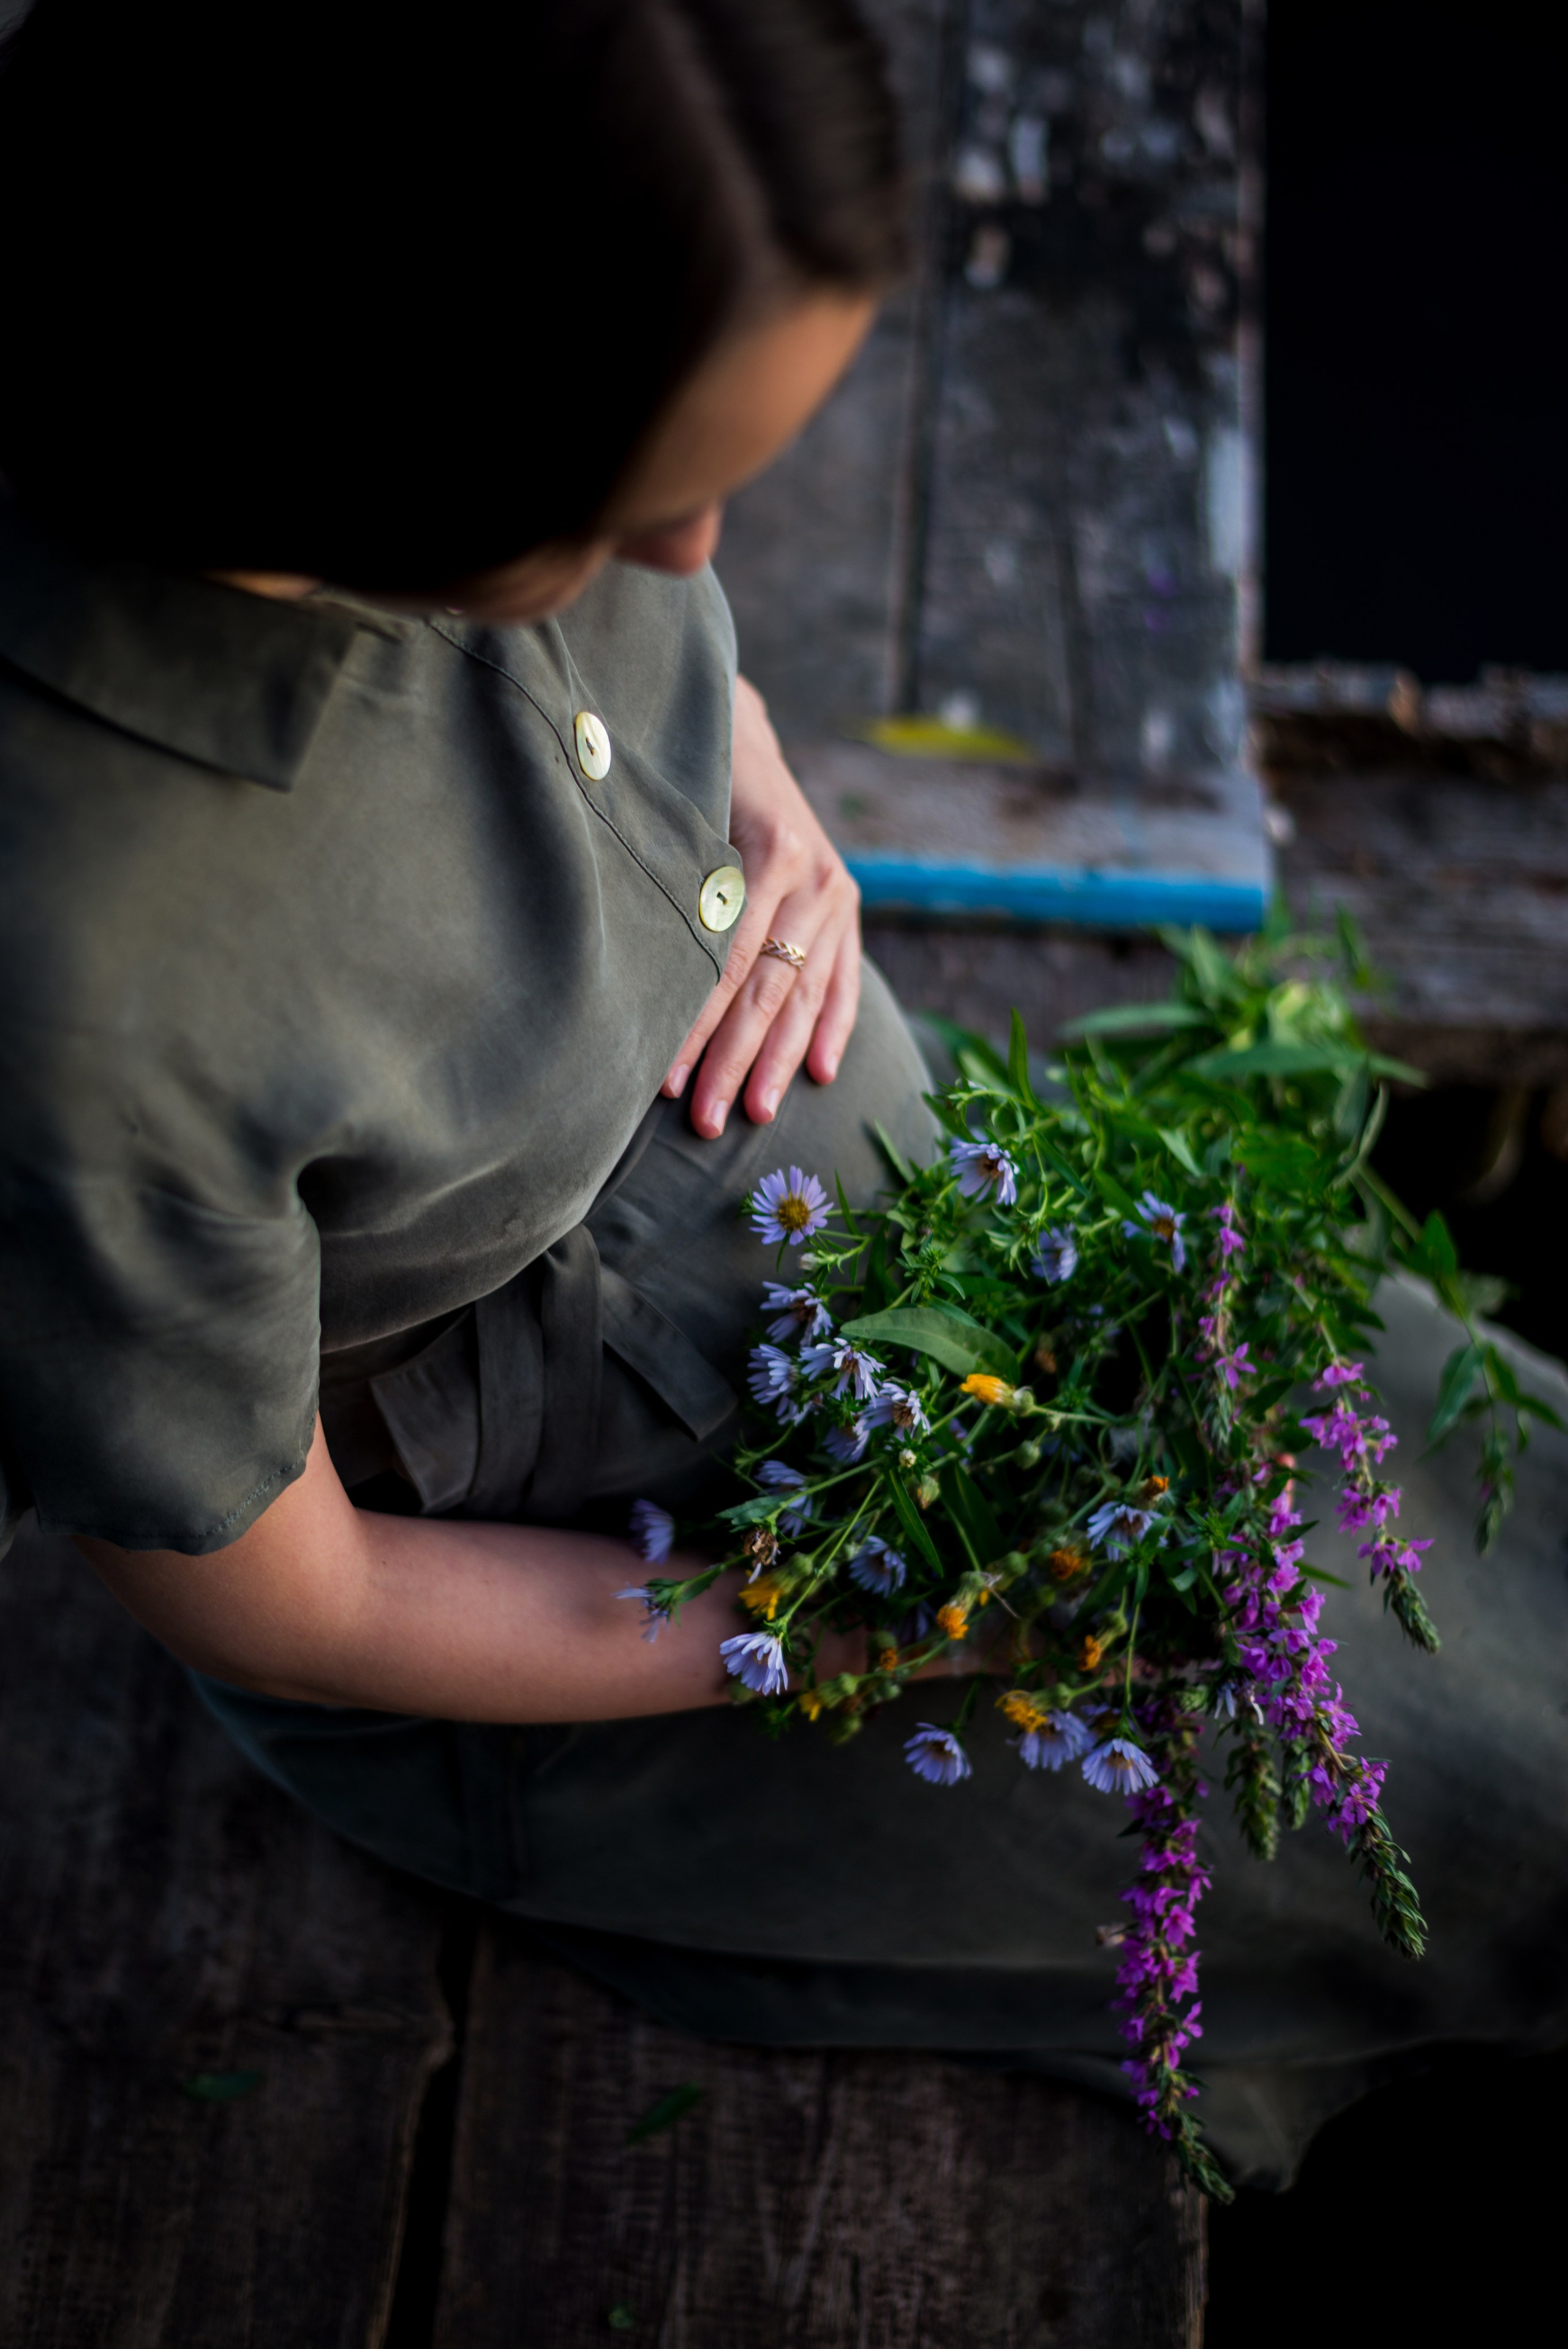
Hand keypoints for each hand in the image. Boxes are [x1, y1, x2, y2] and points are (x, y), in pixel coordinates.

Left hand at [665, 674, 860, 1137]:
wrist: (737, 729)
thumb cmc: (684, 780)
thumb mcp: (673, 821)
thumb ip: (668, 886)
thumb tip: (620, 974)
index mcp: (768, 851)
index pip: (727, 961)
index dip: (695, 1025)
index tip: (662, 1079)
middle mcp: (812, 874)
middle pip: (768, 988)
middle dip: (734, 1062)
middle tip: (706, 1121)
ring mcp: (836, 890)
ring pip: (805, 993)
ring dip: (778, 1061)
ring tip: (754, 1114)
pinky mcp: (848, 904)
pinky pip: (843, 978)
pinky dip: (831, 1028)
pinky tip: (817, 1074)